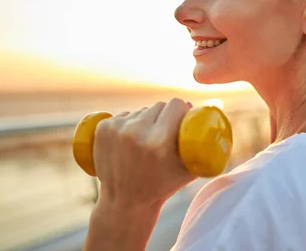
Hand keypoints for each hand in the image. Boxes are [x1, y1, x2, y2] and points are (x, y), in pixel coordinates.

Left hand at [92, 98, 195, 212]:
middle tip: (165, 134)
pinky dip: (130, 124)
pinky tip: (130, 142)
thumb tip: (200, 108)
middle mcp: (136, 132)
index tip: (182, 119)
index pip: (175, 104)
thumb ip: (202, 143)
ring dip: (147, 121)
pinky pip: (126, 115)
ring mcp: (117, 129)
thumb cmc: (163, 185)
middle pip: (159, 105)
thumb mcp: (190, 169)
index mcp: (159, 142)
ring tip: (146, 143)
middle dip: (165, 116)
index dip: (182, 110)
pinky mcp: (103, 128)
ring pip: (142, 110)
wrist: (124, 202)